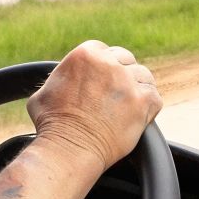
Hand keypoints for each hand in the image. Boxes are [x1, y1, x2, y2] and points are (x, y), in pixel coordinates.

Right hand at [27, 40, 162, 173]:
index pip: (105, 50)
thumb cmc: (52, 125)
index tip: (103, 80)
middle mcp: (109, 64)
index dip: (105, 65)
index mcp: (86, 54)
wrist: (68, 149)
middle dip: (121, 74)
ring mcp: (128, 82)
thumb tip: (60, 79)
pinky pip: (154, 97)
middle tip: (115, 94)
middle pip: (126, 60)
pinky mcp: (142, 102)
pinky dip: (149, 107)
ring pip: (143, 76)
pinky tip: (137, 115)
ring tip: (127, 105)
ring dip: (137, 88)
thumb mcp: (44, 91)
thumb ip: (59, 78)